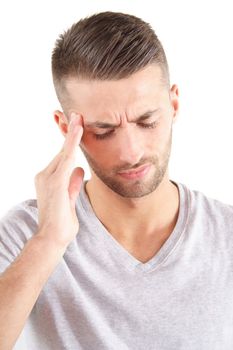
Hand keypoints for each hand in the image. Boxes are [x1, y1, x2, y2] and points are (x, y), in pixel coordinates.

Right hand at [34, 113, 83, 247]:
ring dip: (72, 133)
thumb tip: (79, 168)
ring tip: (79, 116)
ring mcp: (48, 177)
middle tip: (78, 115)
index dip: (69, 141)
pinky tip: (79, 129)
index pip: (62, 157)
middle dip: (70, 133)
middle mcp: (45, 175)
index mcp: (49, 179)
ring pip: (64, 152)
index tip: (76, 126)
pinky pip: (66, 157)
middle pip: (62, 151)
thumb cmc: (62, 222)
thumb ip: (73, 183)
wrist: (53, 238)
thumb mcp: (70, 198)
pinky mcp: (55, 181)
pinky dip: (72, 142)